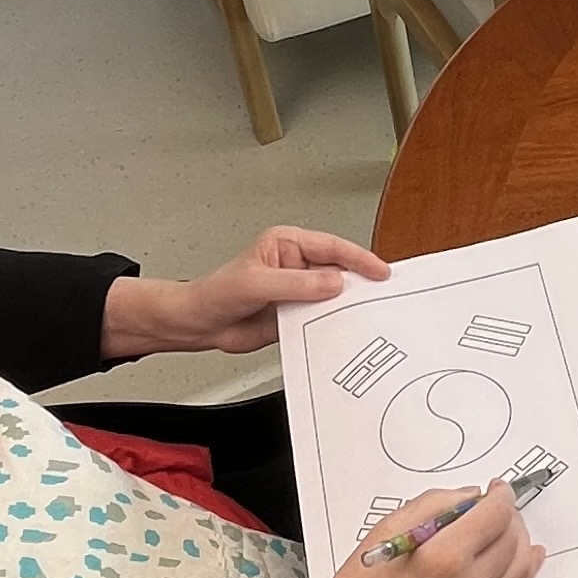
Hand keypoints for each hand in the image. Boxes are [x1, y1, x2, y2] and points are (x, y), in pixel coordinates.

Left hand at [100, 229, 387, 360]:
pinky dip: (332, 327)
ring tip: (364, 317)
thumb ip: (296, 284)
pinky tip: (340, 333)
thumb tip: (332, 283)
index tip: (379, 272)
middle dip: (358, 284)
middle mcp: (296, 266)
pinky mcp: (296, 316)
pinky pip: (321, 321)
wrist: (197, 326)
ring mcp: (298, 292)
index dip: (359, 259)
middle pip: (338, 272)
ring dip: (345, 308)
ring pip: (333, 299)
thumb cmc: (214, 294)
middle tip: (380, 296)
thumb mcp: (256, 283)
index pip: (332, 248)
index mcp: (288, 245)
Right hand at [314, 480, 542, 577]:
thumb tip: (471, 497)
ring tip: (505, 530)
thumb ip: (435, 504)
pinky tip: (525, 557)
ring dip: (518, 540)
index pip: (495, 515)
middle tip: (495, 508)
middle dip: (508, 515)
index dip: (501, 495)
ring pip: (521, 565)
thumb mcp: (388, 529)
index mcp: (441, 558)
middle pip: (512, 537)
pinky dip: (522, 571)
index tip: (496, 489)